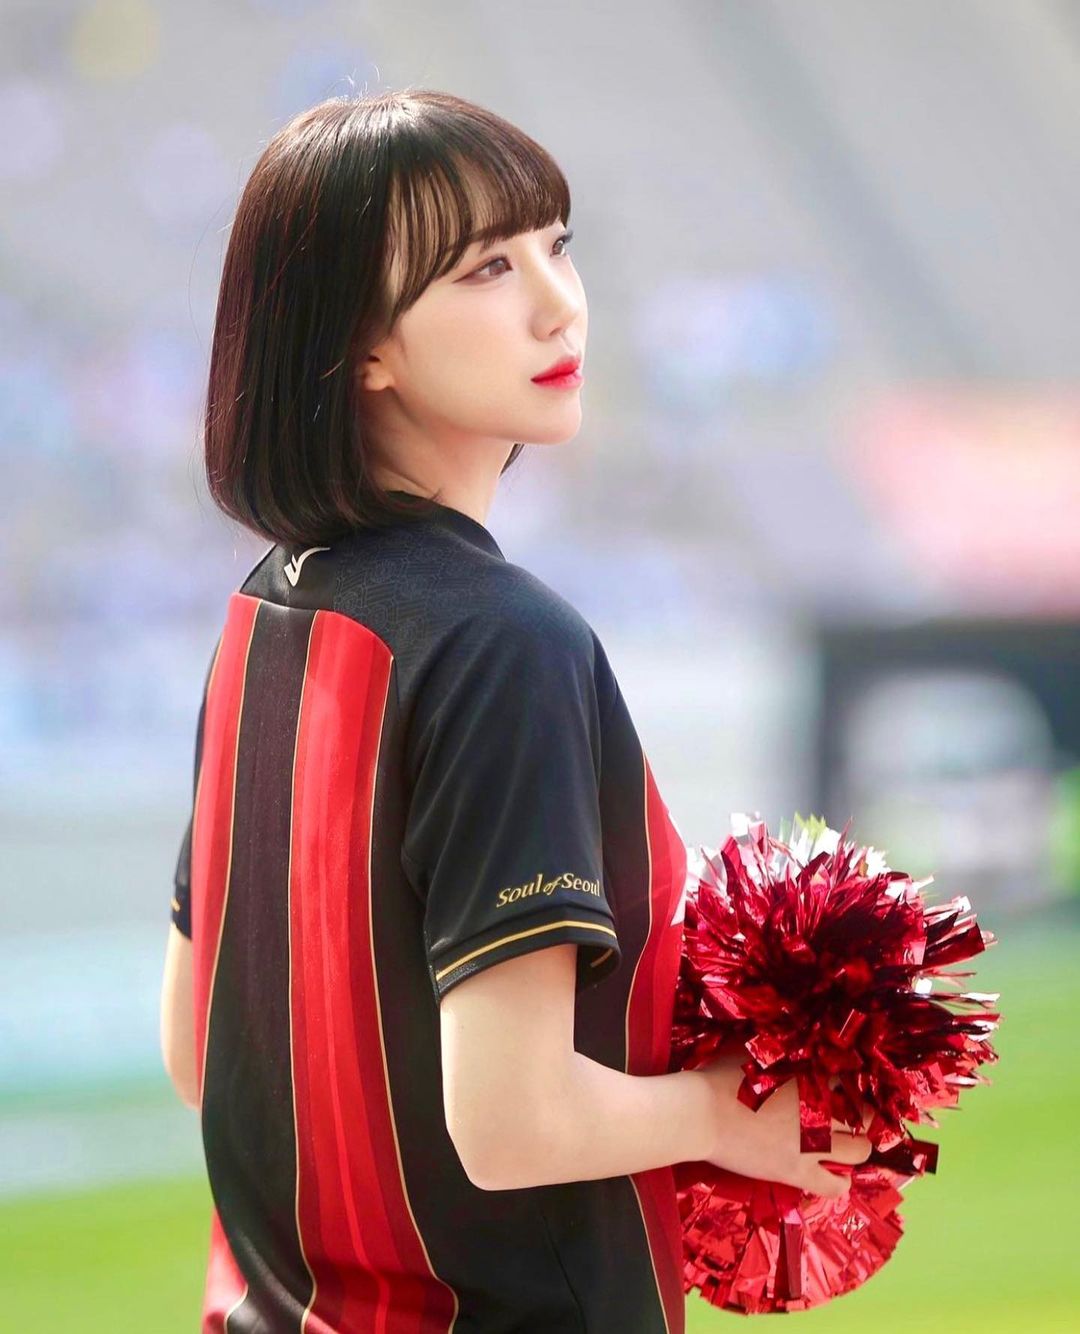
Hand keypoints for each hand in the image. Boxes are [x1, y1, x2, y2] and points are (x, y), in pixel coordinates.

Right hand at [698, 1051, 873, 1199]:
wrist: (701, 1113)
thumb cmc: (722, 1075)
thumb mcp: (752, 1049)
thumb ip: (778, 1047)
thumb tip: (787, 1036)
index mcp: (813, 1076)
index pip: (853, 1081)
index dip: (854, 1086)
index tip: (847, 1089)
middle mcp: (822, 1110)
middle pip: (866, 1117)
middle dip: (863, 1117)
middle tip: (851, 1118)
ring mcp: (814, 1144)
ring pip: (860, 1152)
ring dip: (856, 1148)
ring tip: (844, 1145)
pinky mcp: (799, 1172)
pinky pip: (835, 1185)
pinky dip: (840, 1182)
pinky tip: (834, 1175)